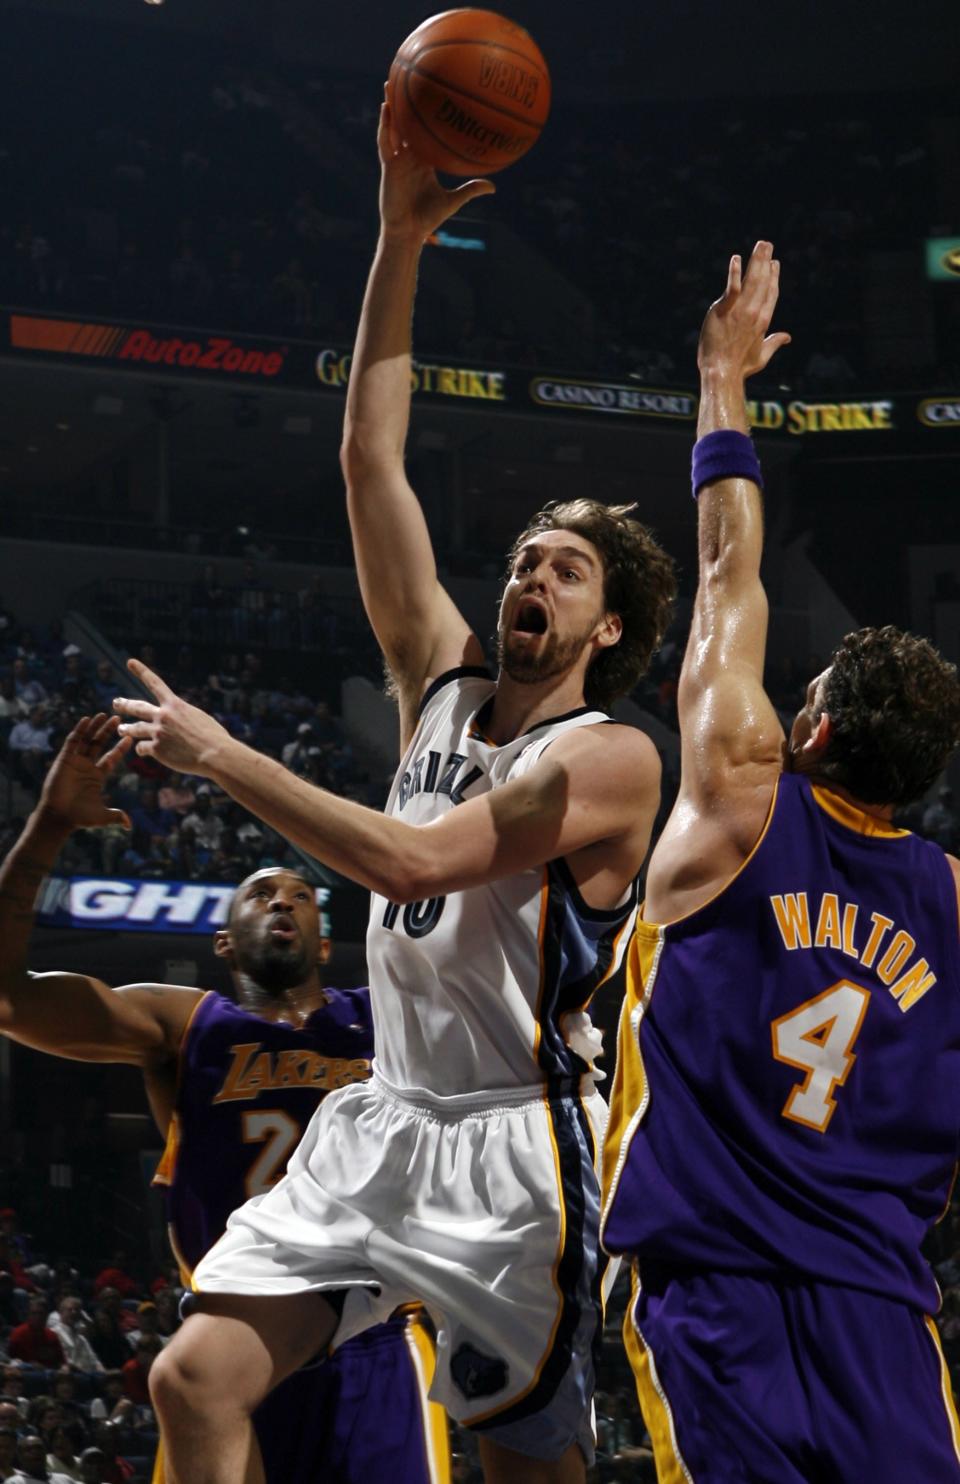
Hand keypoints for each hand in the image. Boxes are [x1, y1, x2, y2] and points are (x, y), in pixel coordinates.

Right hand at [37, 714, 131, 832]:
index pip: (111, 757)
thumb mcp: (102, 816)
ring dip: (95, 727)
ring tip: (104, 714)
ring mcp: (75, 762)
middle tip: (118, 719)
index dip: (120, 748)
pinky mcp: (64, 760)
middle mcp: (87, 766)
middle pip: (99, 744)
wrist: (59, 817)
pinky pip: (72, 742)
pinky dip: (79, 730)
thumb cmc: (79, 818)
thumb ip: (116, 816)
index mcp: (98, 776)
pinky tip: (86, 719)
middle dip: (108, 732)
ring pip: (87, 740)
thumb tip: (129, 825)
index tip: (130, 738)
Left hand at [114, 660, 229, 775]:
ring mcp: (158, 732)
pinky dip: (142, 750)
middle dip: (124, 705)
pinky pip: (142, 748)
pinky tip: (144, 752)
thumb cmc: (214, 737)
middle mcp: (163, 716)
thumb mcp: (200, 718)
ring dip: (126, 729)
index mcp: (175, 705)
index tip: (130, 662)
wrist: (214, 754)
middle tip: (116, 703)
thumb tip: (180, 721)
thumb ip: (184, 717)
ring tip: (121, 729)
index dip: (141, 671)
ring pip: (135, 729)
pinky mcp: (157, 749)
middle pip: (137, 707)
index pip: (155, 683)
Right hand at [378, 95, 494, 243]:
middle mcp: (409, 156)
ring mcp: (396, 159)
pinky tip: (386, 107)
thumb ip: (471, 189)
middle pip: (407, 123)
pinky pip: (385, 141)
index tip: (433, 95)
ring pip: (392, 126)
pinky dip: (385, 124)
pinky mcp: (387, 165)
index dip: (426, 115)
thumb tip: (494, 186)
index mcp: (423, 161)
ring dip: (391, 105)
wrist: (409, 233)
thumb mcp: (454, 200)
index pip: (424, 132)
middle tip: (411, 76)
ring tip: (391, 81)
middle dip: (406, 102)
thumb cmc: (428, 219)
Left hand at [698, 241, 790, 379]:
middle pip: (763, 282)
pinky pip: (731, 288)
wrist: (722, 372)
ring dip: (756, 261)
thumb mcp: (762, 355)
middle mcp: (755, 312)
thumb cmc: (740, 367)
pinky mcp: (724, 310)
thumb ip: (775, 343)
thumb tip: (788, 337)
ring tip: (761, 245)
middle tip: (768, 245)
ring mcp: (740, 310)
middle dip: (766, 262)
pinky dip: (734, 273)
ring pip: (751, 280)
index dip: (773, 277)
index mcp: (764, 321)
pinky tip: (737, 259)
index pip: (771, 294)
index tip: (775, 264)